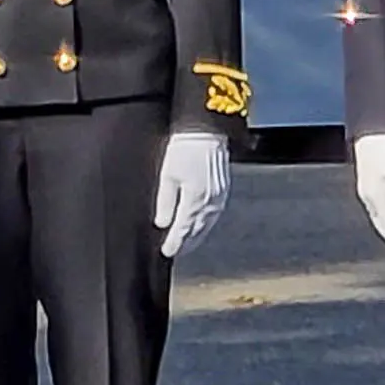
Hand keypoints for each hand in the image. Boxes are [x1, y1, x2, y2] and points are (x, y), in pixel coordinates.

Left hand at [154, 130, 230, 258]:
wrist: (206, 132)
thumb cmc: (184, 150)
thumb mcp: (168, 174)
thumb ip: (165, 201)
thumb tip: (162, 223)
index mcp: (195, 199)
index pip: (183, 229)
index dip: (174, 243)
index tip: (166, 252)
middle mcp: (210, 202)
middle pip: (197, 231)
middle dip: (186, 243)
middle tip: (175, 252)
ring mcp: (219, 197)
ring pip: (207, 225)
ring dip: (197, 236)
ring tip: (186, 244)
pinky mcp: (223, 191)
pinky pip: (214, 215)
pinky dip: (205, 224)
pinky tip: (199, 225)